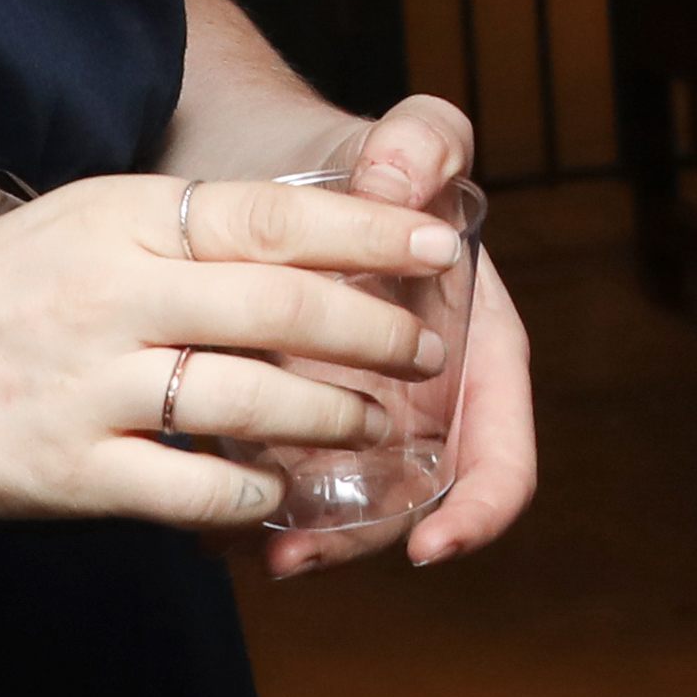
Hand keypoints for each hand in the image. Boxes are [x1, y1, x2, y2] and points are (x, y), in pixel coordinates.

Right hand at [0, 168, 473, 547]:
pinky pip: (190, 488)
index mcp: (115, 217)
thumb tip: (297, 234)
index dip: (371, 231)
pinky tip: (278, 496)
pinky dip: (250, 495)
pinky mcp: (66, 470)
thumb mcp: (70, 224)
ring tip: (375, 426)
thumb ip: (172, 230)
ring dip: (330, 418)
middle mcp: (108, 292)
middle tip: (427, 348)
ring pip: (250, 399)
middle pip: (281, 307)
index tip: (441, 243)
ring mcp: (85, 384)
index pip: (272, 214)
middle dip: (375, 330)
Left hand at [249, 100, 547, 578]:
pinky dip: (241, 512)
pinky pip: (279, 488)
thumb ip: (424, 144)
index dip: (479, 510)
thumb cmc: (359, 166)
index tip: (431, 546)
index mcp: (476, 352)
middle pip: (411, 505)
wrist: (279, 174)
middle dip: (356, 542)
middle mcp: (423, 403)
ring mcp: (357, 421)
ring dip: (291, 539)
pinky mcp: (291, 427)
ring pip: (340, 509)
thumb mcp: (405, 139)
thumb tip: (397, 180)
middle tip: (289, 557)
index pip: (502, 455)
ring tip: (226, 544)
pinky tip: (194, 519)